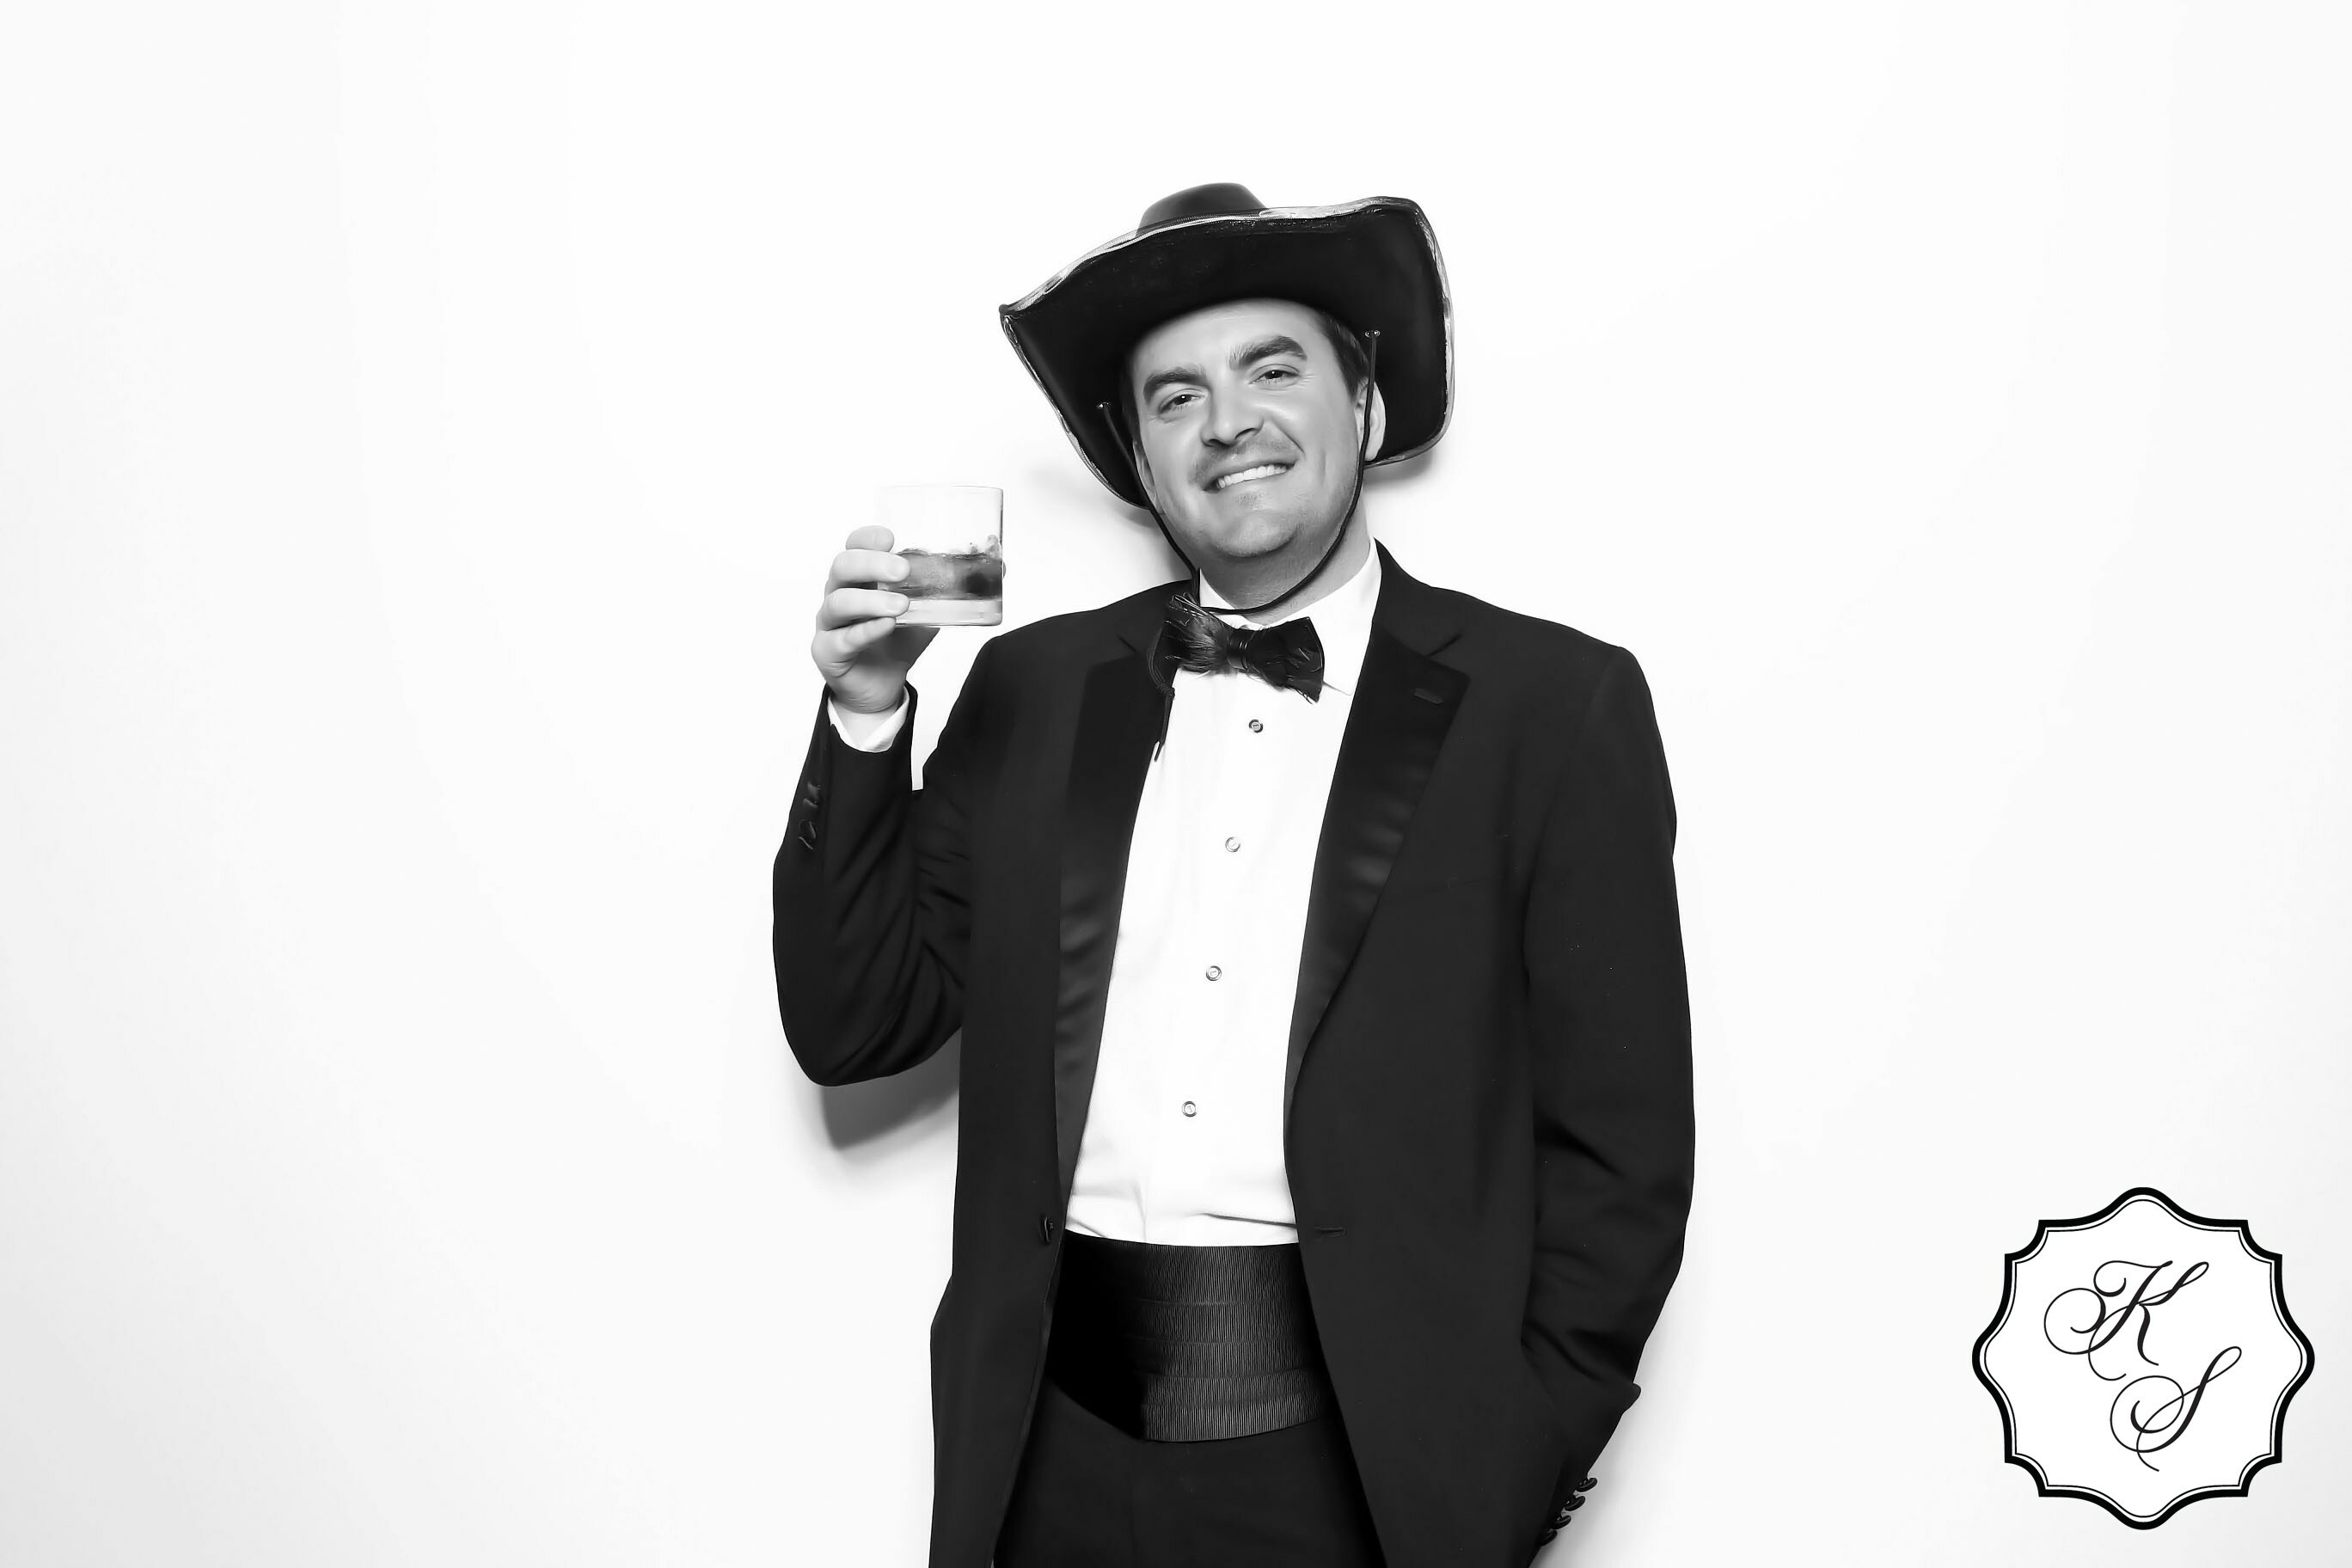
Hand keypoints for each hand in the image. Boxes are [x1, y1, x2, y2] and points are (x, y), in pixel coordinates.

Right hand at [812, 526, 937, 715]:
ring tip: (900, 606)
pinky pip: (842, 638)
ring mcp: (830, 623)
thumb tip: (1000, 567)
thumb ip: (951, 591)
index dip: (868, 538)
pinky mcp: (828, 651)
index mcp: (861, 576)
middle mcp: (840, 593)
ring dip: (871, 600)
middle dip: (872, 564)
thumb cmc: (898, 641)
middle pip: (843, 566)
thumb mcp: (928, 612)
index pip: (854, 545)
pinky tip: (885, 627)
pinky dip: (865, 630)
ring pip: (839, 602)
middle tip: (902, 571)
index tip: (891, 538)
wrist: (881, 685)